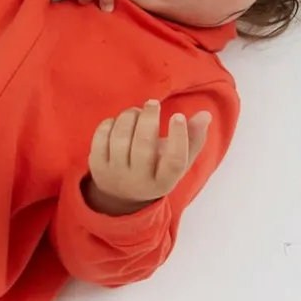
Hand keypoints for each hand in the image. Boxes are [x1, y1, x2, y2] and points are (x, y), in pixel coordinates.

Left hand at [85, 100, 211, 213]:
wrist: (120, 196)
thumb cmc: (156, 171)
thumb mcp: (177, 163)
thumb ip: (193, 140)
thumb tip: (204, 114)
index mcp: (163, 182)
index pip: (175, 162)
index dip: (179, 137)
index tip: (178, 116)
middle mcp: (138, 181)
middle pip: (143, 146)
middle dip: (149, 118)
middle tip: (153, 104)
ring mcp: (114, 174)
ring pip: (120, 138)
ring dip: (130, 117)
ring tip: (137, 112)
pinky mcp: (96, 165)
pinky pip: (101, 137)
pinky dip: (112, 122)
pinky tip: (120, 121)